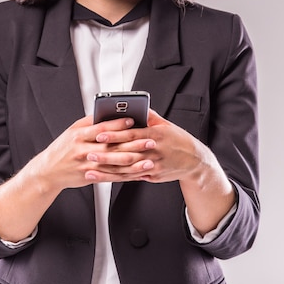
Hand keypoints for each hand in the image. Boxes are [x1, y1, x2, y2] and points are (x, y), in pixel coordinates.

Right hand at [32, 114, 153, 190]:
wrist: (48, 172)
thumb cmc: (62, 148)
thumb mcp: (72, 130)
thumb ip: (90, 122)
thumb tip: (108, 112)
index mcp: (79, 136)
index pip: (102, 128)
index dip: (118, 124)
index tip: (133, 120)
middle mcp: (84, 150)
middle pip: (112, 146)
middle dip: (133, 144)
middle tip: (149, 140)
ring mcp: (88, 165)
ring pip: (115, 164)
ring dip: (135, 162)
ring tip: (149, 158)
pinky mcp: (92, 177)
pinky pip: (112, 176)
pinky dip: (127, 174)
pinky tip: (138, 172)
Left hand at [84, 109, 209, 183]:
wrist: (194, 161)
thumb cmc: (178, 139)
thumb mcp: (166, 125)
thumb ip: (149, 116)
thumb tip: (136, 105)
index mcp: (156, 135)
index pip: (131, 135)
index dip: (115, 134)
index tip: (100, 134)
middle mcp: (153, 152)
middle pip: (126, 153)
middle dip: (106, 154)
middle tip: (88, 153)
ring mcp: (153, 166)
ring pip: (126, 169)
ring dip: (106, 170)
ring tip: (89, 169)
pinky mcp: (151, 176)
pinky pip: (131, 177)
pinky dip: (115, 178)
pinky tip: (102, 177)